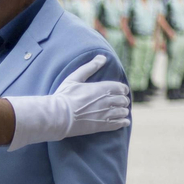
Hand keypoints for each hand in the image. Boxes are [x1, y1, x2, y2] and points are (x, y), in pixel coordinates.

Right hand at [5, 55, 130, 149]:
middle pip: (123, 100)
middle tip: (120, 102)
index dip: (122, 89)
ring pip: (123, 112)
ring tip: (121, 112)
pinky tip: (124, 122)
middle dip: (123, 100)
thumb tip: (102, 57)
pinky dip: (123, 122)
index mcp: (103, 88)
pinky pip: (119, 124)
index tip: (120, 91)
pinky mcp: (102, 126)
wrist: (59, 116)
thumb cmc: (65, 96)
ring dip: (123, 111)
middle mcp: (107, 101)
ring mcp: (106, 114)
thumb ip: (90, 67)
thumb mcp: (75, 78)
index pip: (121, 88)